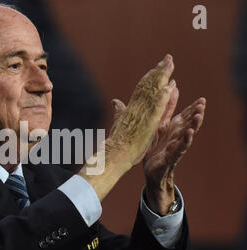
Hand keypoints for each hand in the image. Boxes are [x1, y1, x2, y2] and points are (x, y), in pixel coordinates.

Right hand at [80, 54, 175, 201]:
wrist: (115, 154)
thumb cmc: (117, 142)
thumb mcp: (119, 123)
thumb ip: (119, 111)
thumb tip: (115, 101)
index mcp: (132, 108)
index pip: (143, 89)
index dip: (152, 77)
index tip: (158, 66)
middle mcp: (136, 108)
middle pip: (149, 86)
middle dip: (159, 71)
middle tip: (168, 58)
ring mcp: (142, 114)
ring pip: (153, 92)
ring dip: (162, 77)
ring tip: (170, 64)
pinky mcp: (147, 123)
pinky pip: (157, 108)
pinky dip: (163, 96)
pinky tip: (170, 86)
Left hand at [143, 87, 205, 214]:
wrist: (149, 172)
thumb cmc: (154, 148)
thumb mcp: (158, 126)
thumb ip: (165, 109)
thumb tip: (172, 89)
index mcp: (172, 129)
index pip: (186, 116)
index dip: (194, 108)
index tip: (202, 99)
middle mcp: (176, 137)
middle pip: (188, 123)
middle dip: (196, 114)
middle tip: (203, 103)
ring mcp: (174, 147)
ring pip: (187, 134)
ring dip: (194, 125)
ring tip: (199, 115)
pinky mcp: (170, 157)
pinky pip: (179, 148)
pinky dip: (185, 140)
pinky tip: (190, 133)